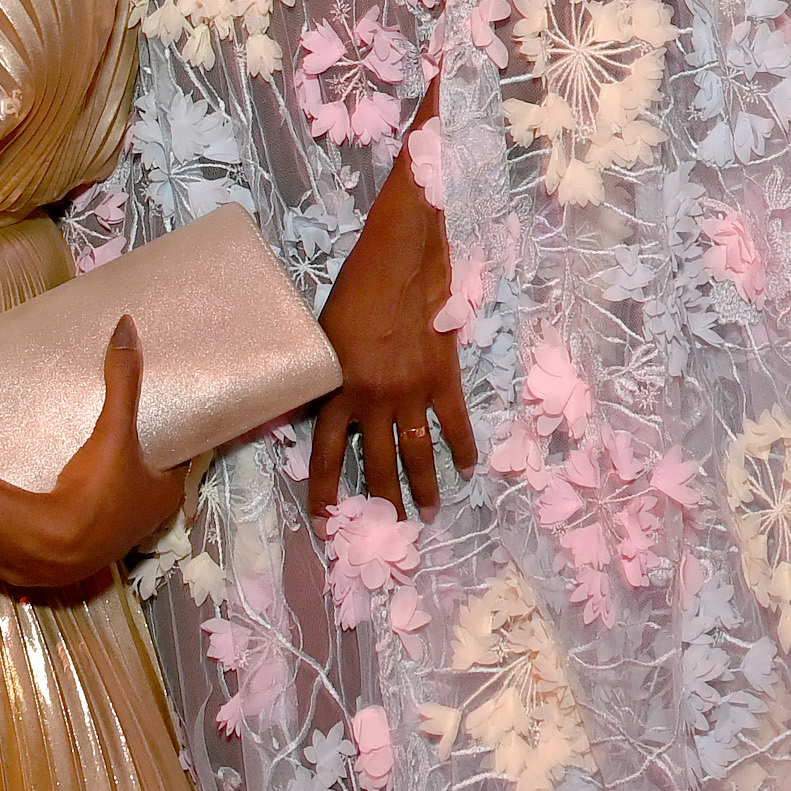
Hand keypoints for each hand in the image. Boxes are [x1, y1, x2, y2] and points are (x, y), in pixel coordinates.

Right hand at [0, 316, 183, 589]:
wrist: (49, 547)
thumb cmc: (97, 493)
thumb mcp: (115, 431)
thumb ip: (123, 381)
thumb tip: (127, 327)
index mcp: (168, 494)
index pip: (184, 456)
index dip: (178, 432)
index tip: (170, 405)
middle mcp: (149, 517)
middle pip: (152, 472)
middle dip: (144, 448)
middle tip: (132, 410)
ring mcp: (117, 532)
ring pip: (124, 490)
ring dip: (117, 468)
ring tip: (104, 431)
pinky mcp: (85, 537)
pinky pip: (95, 503)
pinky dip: (91, 485)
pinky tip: (76, 465)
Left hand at [310, 125, 474, 522]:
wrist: (400, 257)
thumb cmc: (354, 287)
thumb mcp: (323, 334)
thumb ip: (326, 376)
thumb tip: (324, 407)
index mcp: (338, 388)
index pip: (325, 453)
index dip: (326, 491)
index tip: (326, 522)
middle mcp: (374, 398)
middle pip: (375, 463)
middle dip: (380, 502)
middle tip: (386, 532)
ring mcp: (412, 390)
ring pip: (417, 452)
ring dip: (424, 487)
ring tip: (428, 515)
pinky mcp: (443, 377)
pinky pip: (455, 422)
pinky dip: (462, 447)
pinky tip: (467, 470)